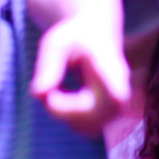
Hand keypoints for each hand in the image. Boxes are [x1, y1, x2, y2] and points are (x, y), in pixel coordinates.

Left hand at [31, 13, 128, 136]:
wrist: (94, 31)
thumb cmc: (74, 36)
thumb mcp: (56, 44)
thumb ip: (47, 66)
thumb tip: (38, 95)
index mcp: (109, 64)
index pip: (116, 83)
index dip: (115, 92)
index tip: (116, 97)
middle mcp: (119, 87)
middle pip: (94, 115)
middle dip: (64, 111)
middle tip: (46, 92)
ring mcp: (116, 103)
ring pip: (89, 126)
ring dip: (64, 115)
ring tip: (54, 91)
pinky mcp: (109, 113)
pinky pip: (87, 127)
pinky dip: (69, 118)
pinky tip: (61, 96)